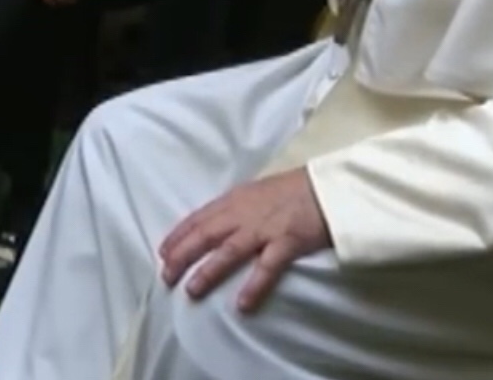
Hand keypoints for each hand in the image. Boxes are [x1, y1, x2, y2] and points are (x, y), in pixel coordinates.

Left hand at [158, 168, 330, 312]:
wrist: (330, 188)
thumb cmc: (295, 190)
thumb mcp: (257, 192)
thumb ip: (237, 207)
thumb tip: (217, 223)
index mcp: (235, 199)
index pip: (198, 218)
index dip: (178, 235)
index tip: (162, 252)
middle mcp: (244, 213)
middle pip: (205, 234)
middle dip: (182, 255)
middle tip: (166, 275)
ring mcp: (265, 228)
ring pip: (228, 251)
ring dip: (208, 271)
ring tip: (192, 290)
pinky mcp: (287, 241)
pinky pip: (267, 267)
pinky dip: (253, 286)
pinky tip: (242, 304)